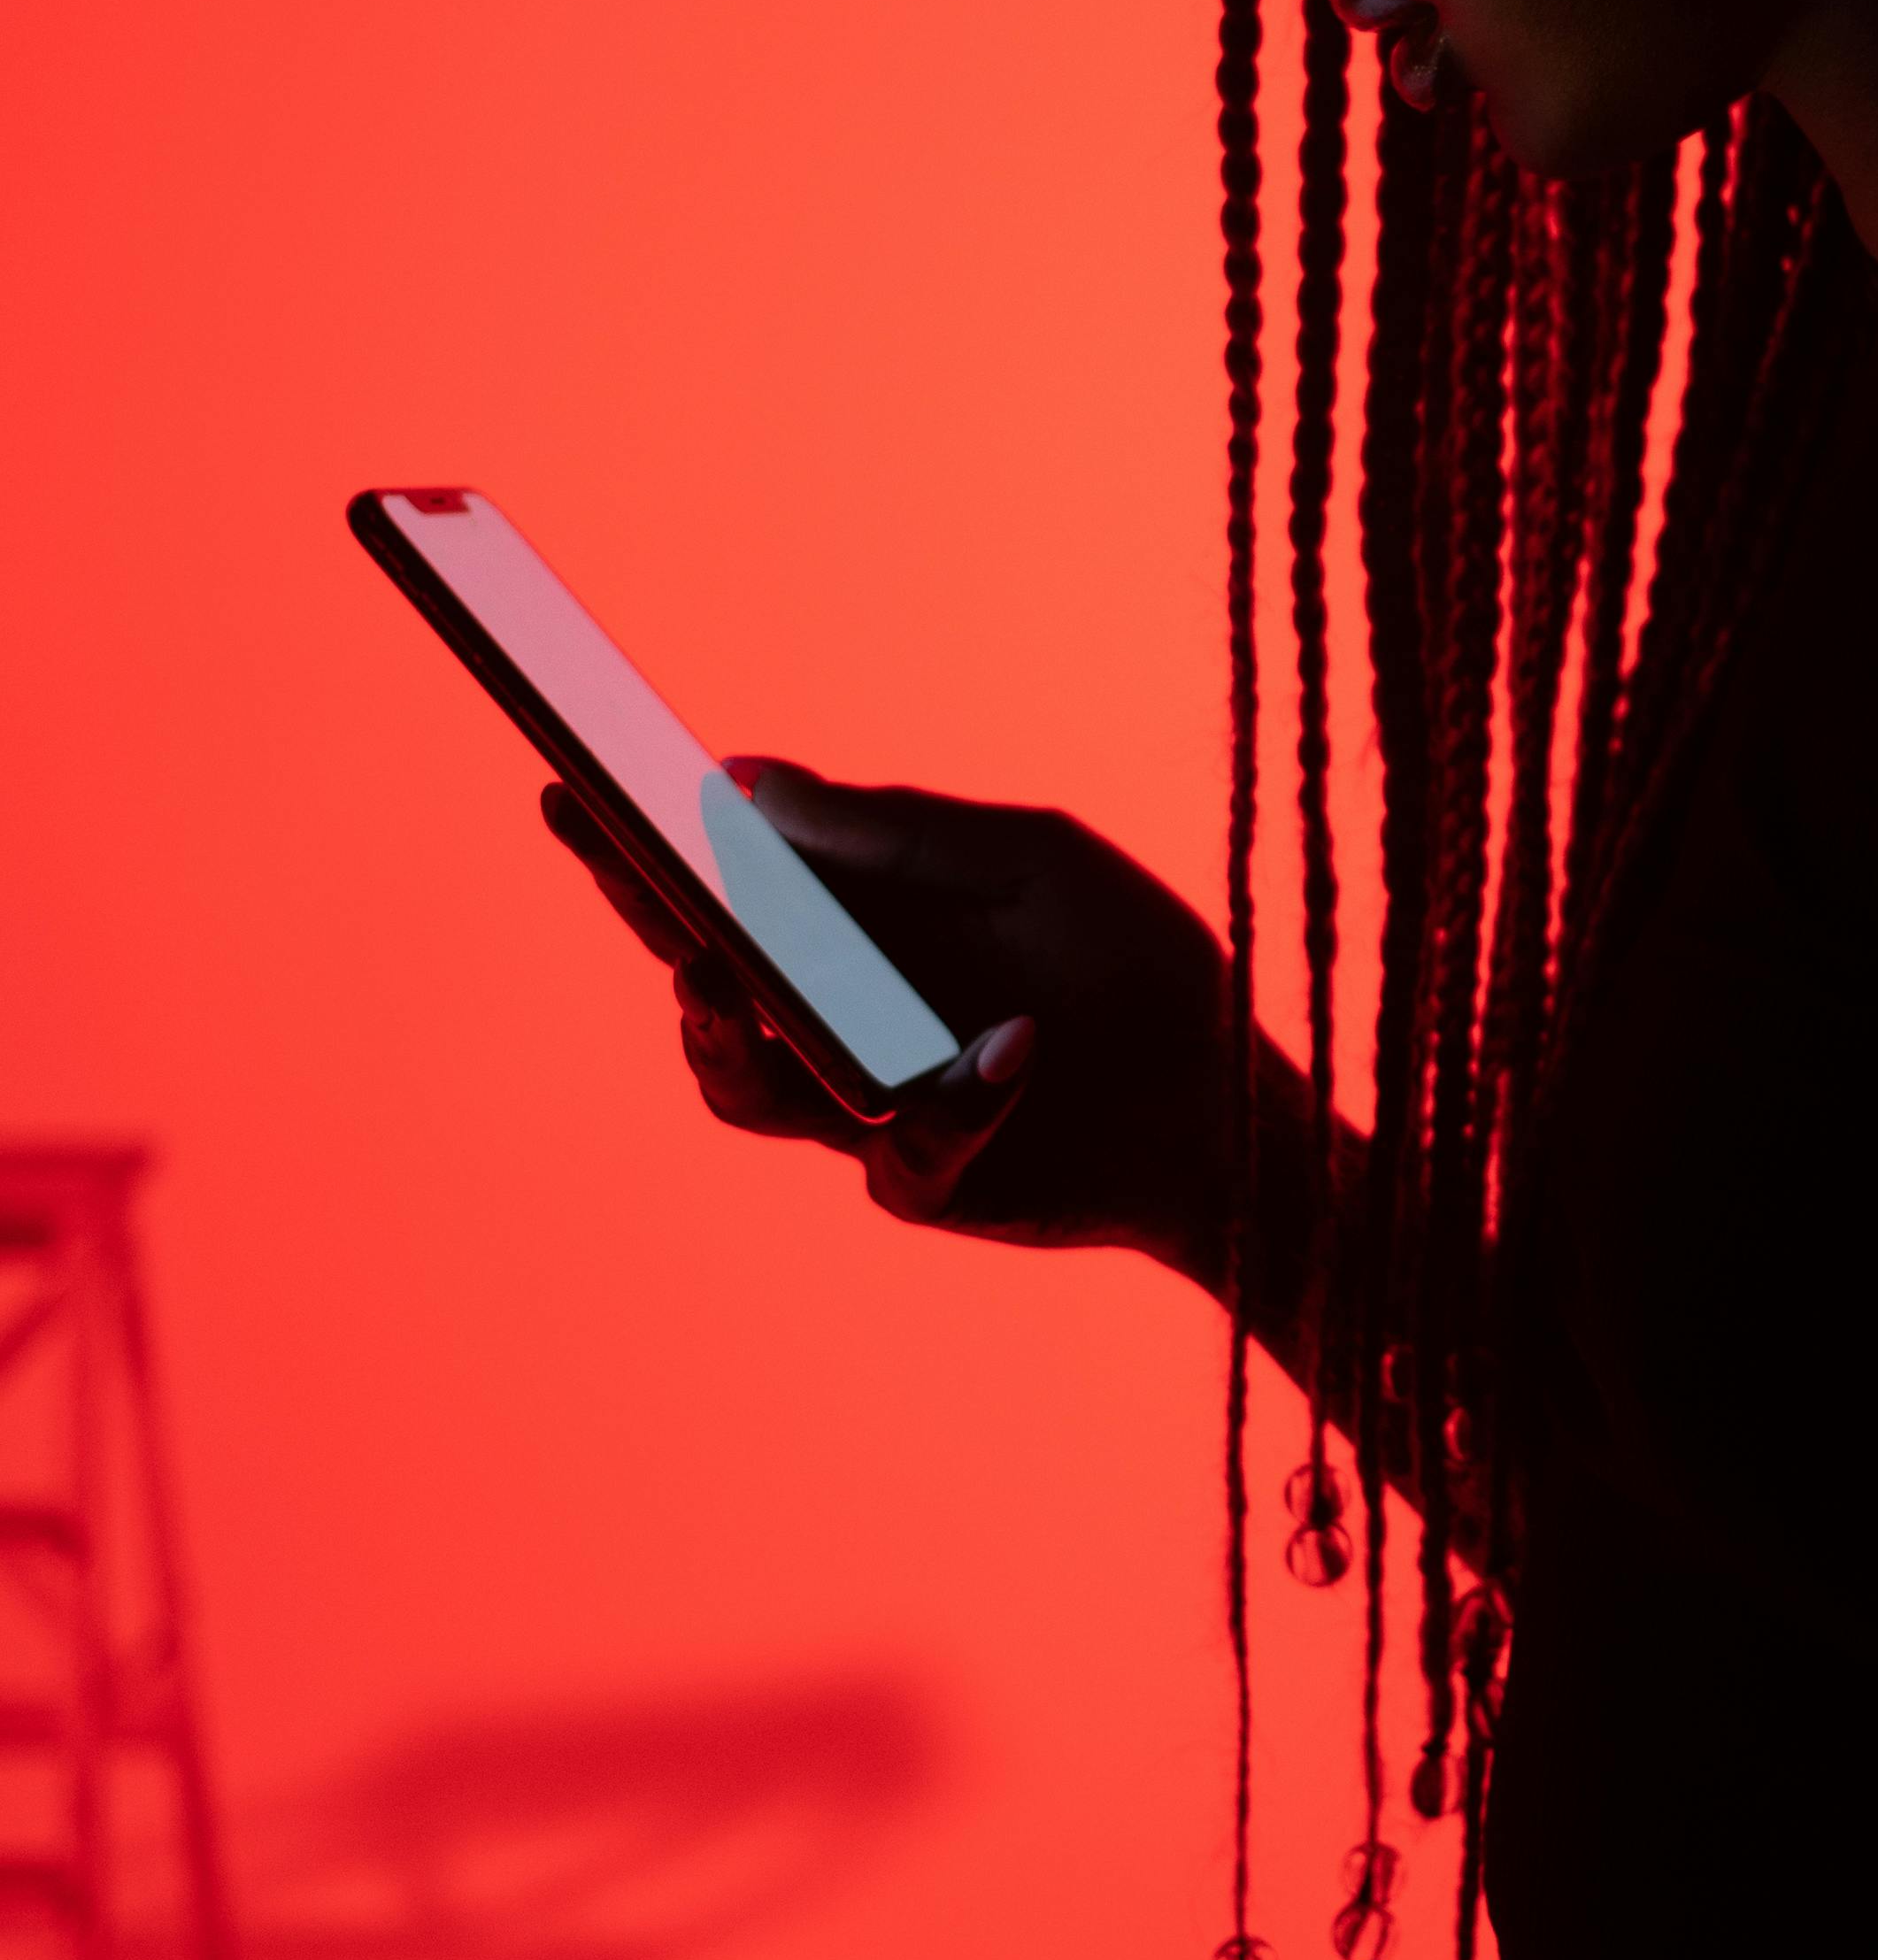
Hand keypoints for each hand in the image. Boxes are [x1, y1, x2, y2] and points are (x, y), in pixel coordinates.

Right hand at [541, 764, 1233, 1276]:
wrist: (1226, 1101)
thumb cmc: (1127, 964)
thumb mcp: (1029, 863)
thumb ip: (893, 831)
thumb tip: (735, 778)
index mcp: (846, 924)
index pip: (714, 880)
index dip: (634, 842)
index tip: (570, 782)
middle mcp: (829, 1014)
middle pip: (694, 973)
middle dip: (644, 916)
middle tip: (621, 866)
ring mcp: (857, 1106)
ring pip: (738, 1084)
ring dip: (726, 1030)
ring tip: (726, 977)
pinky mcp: (920, 1181)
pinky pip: (899, 1150)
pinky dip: (959, 1098)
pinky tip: (1014, 1048)